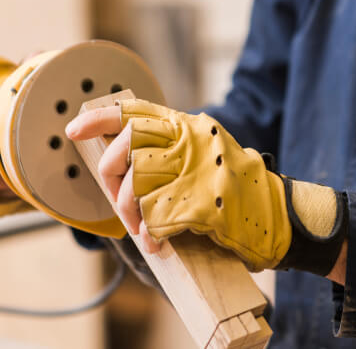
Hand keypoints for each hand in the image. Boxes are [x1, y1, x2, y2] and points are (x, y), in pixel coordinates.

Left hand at [67, 99, 345, 274]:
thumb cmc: (237, 190)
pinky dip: (151, 235)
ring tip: (142, 230)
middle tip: (119, 203)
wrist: (282, 216)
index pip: (135, 110)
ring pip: (137, 184)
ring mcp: (198, 170)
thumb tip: (121, 158)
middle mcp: (191, 141)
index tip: (74, 129)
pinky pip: (156, 217)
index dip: (99, 118)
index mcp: (189, 127)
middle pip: (126, 146)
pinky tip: (158, 244)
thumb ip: (169, 149)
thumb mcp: (204, 154)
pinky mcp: (203, 202)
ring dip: (131, 214)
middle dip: (111, 178)